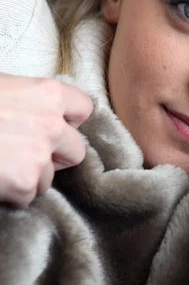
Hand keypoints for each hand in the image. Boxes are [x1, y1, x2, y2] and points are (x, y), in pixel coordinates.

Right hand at [0, 73, 92, 207]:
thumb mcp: (1, 87)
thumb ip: (27, 100)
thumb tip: (35, 112)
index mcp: (47, 93)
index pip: (83, 109)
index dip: (69, 121)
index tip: (54, 128)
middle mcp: (52, 124)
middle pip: (76, 152)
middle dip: (55, 158)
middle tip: (26, 155)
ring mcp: (40, 155)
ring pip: (49, 178)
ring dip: (29, 177)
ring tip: (0, 164)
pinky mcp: (25, 182)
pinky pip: (28, 197)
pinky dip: (12, 194)